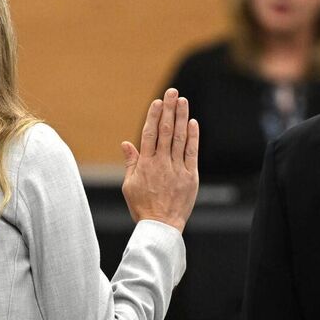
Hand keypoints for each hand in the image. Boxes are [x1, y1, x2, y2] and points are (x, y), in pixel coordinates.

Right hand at [120, 88, 199, 232]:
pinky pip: (192, 153)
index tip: (158, 102)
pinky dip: (193, 137)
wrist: (161, 226)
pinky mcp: (190, 177)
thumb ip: (131, 162)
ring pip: (179, 138)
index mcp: (145, 165)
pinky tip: (193, 123)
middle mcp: (161, 163)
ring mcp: (177, 169)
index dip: (154, 116)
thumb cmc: (143, 207)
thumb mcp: (130, 185)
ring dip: (181, 118)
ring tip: (183, 101)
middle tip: (173, 92)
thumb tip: (126, 143)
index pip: (149, 134)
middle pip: (166, 131)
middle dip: (169, 110)